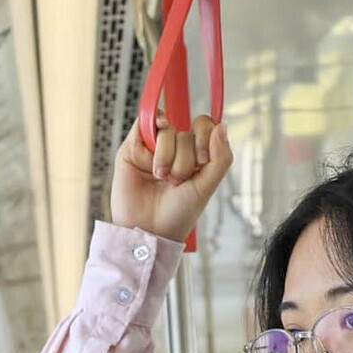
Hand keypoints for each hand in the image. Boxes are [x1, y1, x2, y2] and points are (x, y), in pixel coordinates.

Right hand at [110, 113, 232, 241]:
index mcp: (195, 156)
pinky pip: (144, 122)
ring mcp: (153, 147)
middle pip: (186, 132)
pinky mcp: (132, 147)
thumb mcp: (207, 187)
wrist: (148, 229)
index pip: (206, 127)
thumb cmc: (177, 213)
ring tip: (160, 177)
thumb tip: (221, 125)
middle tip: (176, 180)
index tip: (200, 163)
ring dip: (166, 157)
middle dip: (184, 160)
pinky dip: (151, 125)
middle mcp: (175, 149)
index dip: (205, 139)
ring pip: (166, 129)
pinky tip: (152, 144)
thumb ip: (221, 157)